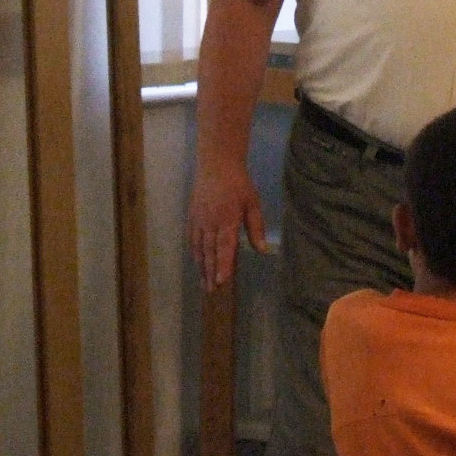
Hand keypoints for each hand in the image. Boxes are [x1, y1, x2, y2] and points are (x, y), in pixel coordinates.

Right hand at [188, 163, 267, 290]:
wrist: (217, 164)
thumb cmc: (239, 184)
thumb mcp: (253, 203)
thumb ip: (256, 227)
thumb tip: (263, 250)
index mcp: (227, 219)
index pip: (224, 247)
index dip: (223, 264)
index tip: (221, 281)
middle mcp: (210, 222)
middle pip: (210, 252)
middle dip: (210, 272)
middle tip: (211, 291)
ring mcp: (199, 220)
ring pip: (199, 248)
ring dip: (201, 267)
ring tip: (204, 283)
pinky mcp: (192, 216)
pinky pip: (192, 239)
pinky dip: (194, 253)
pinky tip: (197, 263)